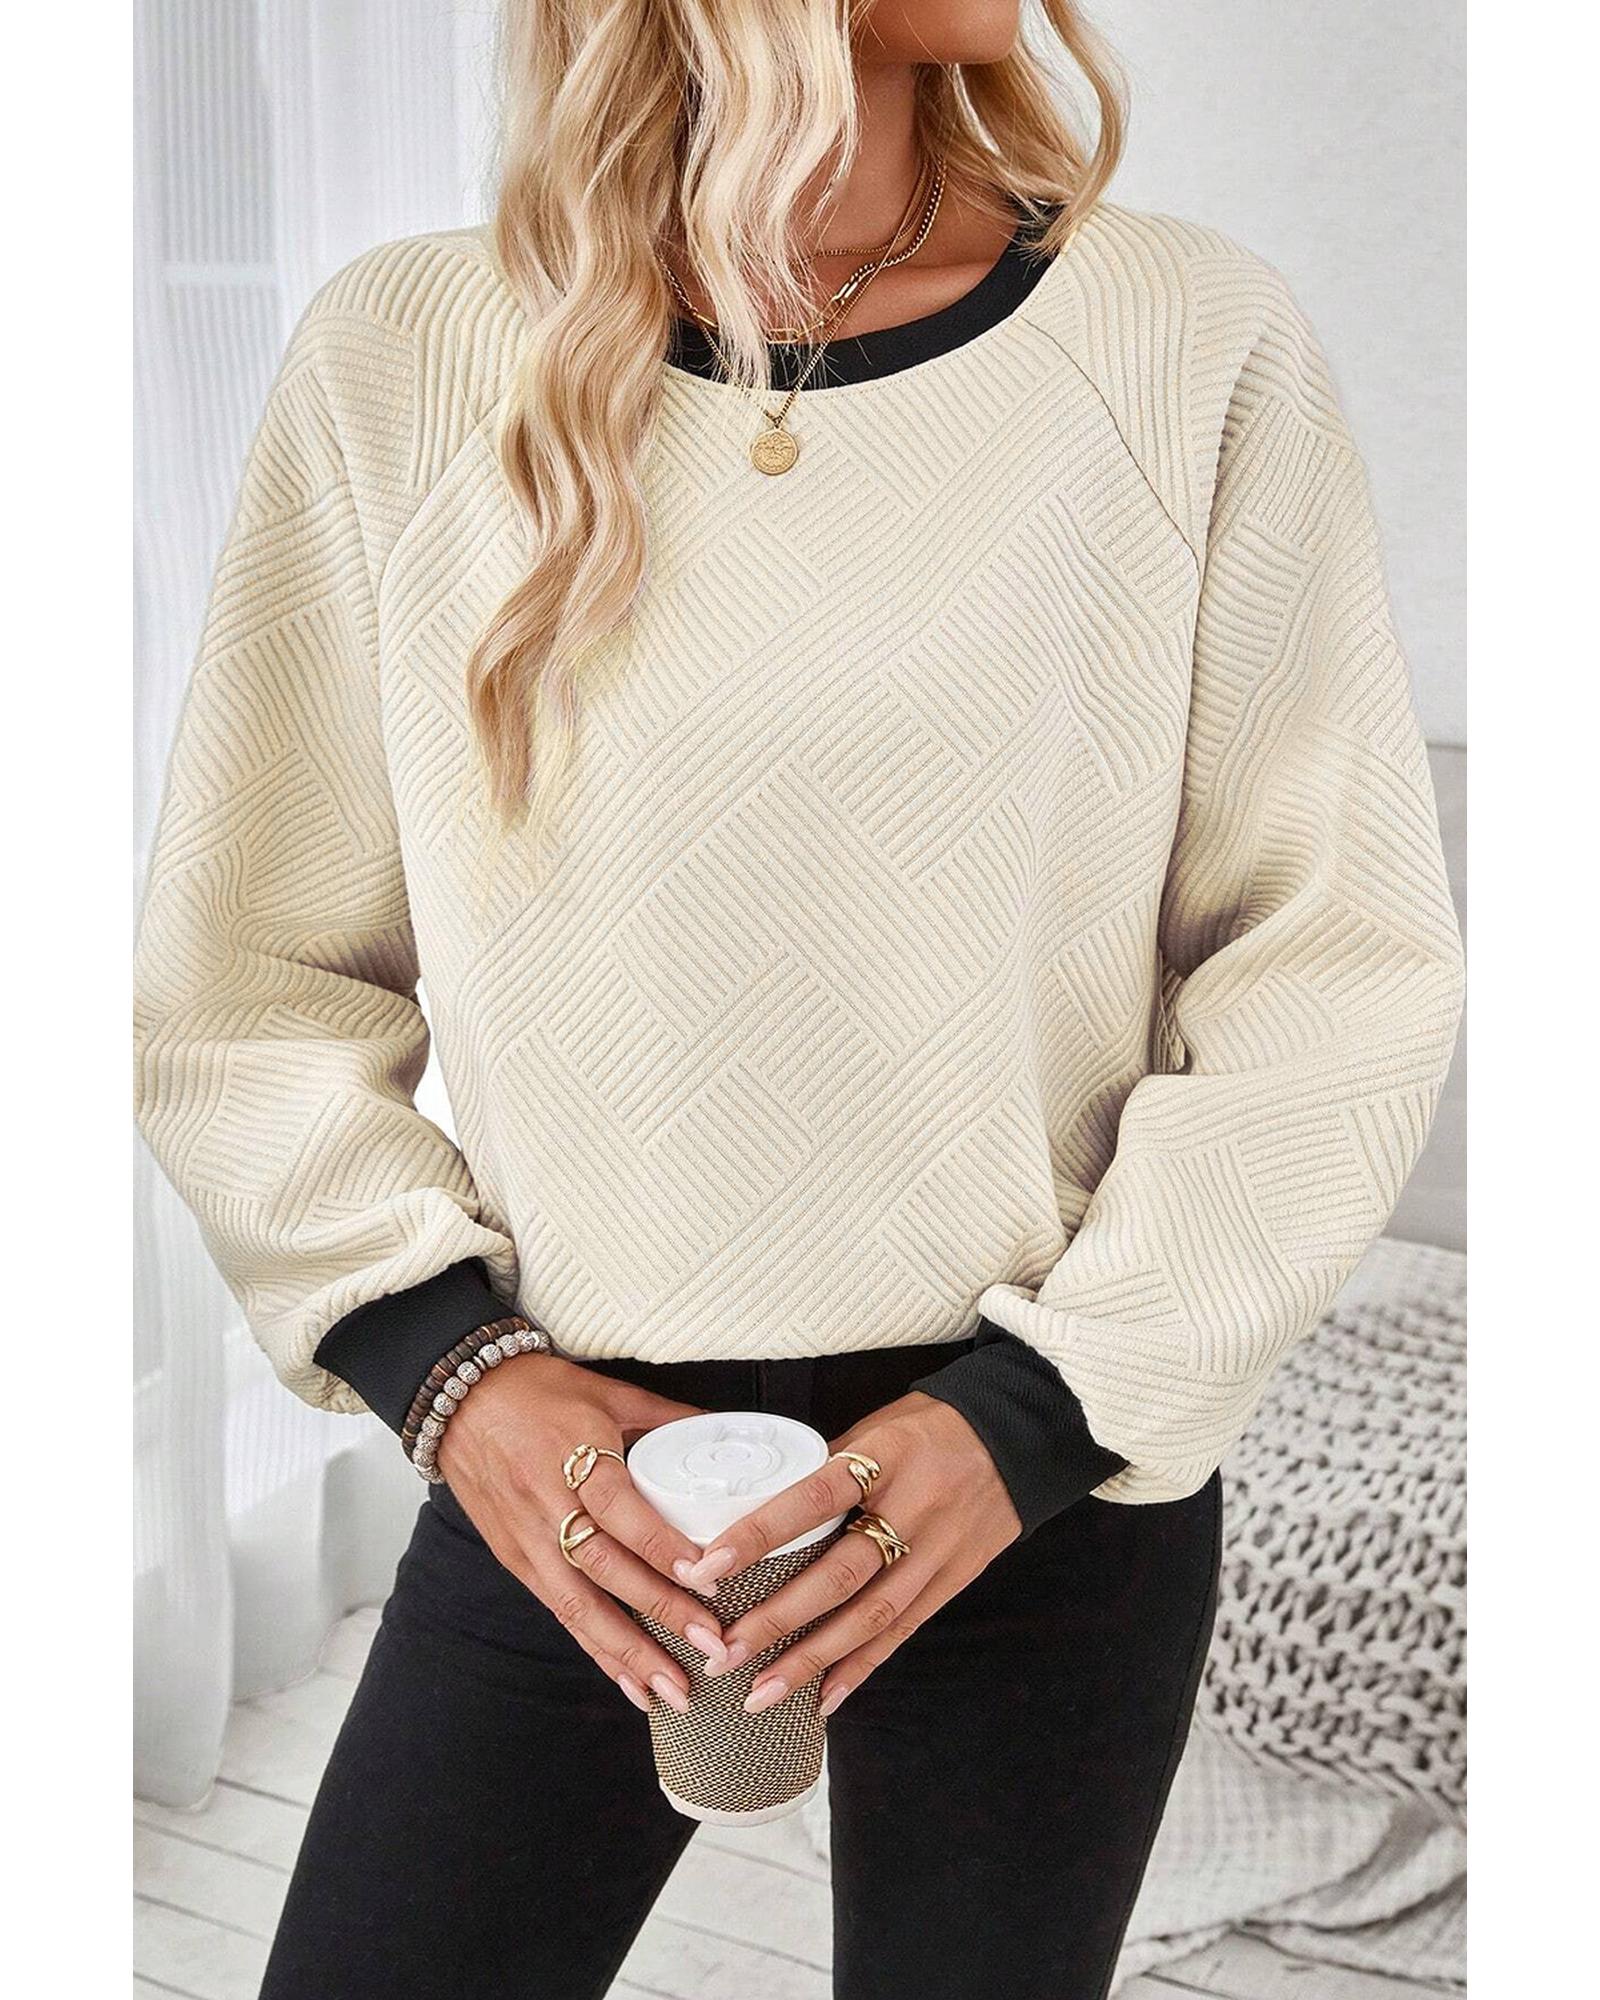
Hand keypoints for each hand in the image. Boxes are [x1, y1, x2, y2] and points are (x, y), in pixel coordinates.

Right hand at [436, 1352, 743, 1713]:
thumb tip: (729, 1430)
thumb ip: (669, 1417)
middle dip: (660, 1611)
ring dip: (628, 1652)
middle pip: (605, 1566)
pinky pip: (559, 1611)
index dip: (662, 1547)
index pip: (621, 1510)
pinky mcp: (515, 1559)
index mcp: (573, 1453)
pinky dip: (596, 1649)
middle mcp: (547, 1502)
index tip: (709, 1579)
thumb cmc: (539, 1390)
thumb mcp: (610, 1391)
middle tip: (710, 1646)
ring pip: (578, 1604)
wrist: (460, 1395)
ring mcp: (527, 1538)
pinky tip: (630, 1683)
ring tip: (673, 1691)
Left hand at [683, 1392, 1021, 1716]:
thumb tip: (761, 1505)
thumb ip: (828, 1465)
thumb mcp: (879, 1425)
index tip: (708, 1568)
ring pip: (870, 1614)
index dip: (759, 1534)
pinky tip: (824, 1699)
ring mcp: (939, 1549)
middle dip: (777, 1619)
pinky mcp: (956, 1577)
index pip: (813, 1497)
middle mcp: (913, 1507)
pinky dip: (862, 1666)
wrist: (1022, 1433)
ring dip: (812, 1660)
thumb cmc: (935, 1423)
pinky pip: (904, 1629)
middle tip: (723, 1654)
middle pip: (839, 1572)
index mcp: (886, 1456)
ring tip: (761, 1694)